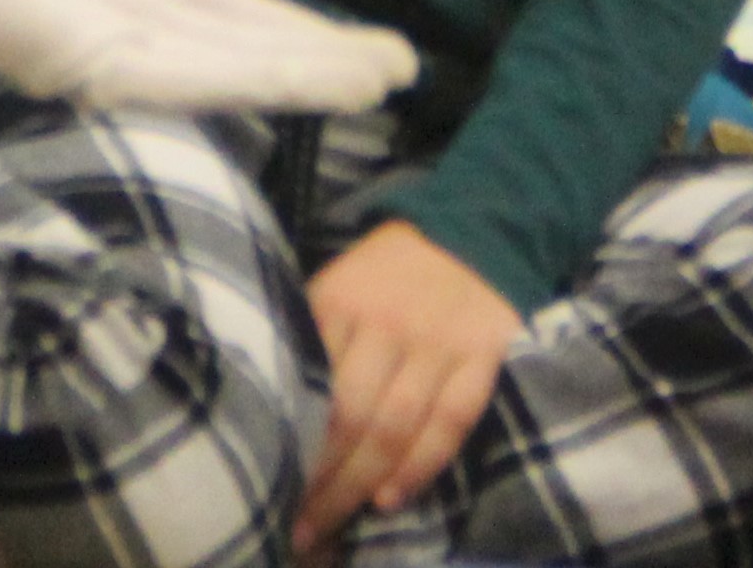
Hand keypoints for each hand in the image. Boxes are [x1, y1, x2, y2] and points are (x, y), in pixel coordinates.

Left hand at [0, 0, 424, 114]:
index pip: (223, 6)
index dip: (294, 20)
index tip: (362, 36)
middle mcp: (120, 20)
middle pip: (240, 41)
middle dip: (318, 57)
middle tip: (399, 68)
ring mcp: (104, 46)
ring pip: (226, 65)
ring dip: (302, 73)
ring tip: (375, 77)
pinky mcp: (81, 61)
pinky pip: (179, 73)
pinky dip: (248, 77)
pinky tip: (304, 76)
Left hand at [295, 220, 520, 552]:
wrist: (475, 227)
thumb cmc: (389, 269)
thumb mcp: (339, 282)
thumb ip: (312, 332)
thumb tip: (272, 399)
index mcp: (342, 301)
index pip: (309, 384)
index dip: (288, 440)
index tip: (269, 483)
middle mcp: (389, 324)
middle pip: (350, 415)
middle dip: (322, 478)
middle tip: (299, 525)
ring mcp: (439, 343)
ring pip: (397, 425)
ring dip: (362, 482)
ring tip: (334, 520)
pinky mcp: (483, 357)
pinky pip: (452, 422)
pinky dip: (422, 465)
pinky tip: (391, 497)